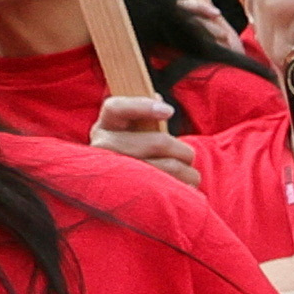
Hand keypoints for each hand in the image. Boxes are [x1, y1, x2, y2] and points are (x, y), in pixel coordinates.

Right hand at [83, 92, 203, 188]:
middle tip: (188, 156)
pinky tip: (184, 189)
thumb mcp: (135, 130)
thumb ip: (146, 114)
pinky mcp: (127, 195)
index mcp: (106, 125)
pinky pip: (166, 190)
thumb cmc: (134, 151)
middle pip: (156, 143)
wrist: (119, 187)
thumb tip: (157, 98)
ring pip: (166, 168)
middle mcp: (103, 147)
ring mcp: (113, 172)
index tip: (169, 111)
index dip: (142, 106)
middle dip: (182, 150)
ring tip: (190, 176)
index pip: (116, 108)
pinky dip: (183, 189)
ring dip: (188, 172)